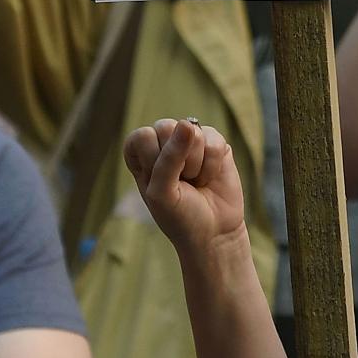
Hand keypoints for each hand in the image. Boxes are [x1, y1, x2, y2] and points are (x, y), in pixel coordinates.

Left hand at [124, 119, 247, 258]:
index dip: (153, 159)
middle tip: (180, 182)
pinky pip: (214, 139)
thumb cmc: (179, 215)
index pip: (142, 136)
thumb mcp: (163, 193)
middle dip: (176, 161)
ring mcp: (191, 140)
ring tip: (195, 181)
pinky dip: (212, 165)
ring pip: (192, 132)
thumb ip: (169, 158)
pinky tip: (209, 177)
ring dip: (195, 164)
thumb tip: (188, 125)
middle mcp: (165, 142)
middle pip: (165, 127)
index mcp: (142, 154)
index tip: (159, 181)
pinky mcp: (215, 143)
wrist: (213, 232)